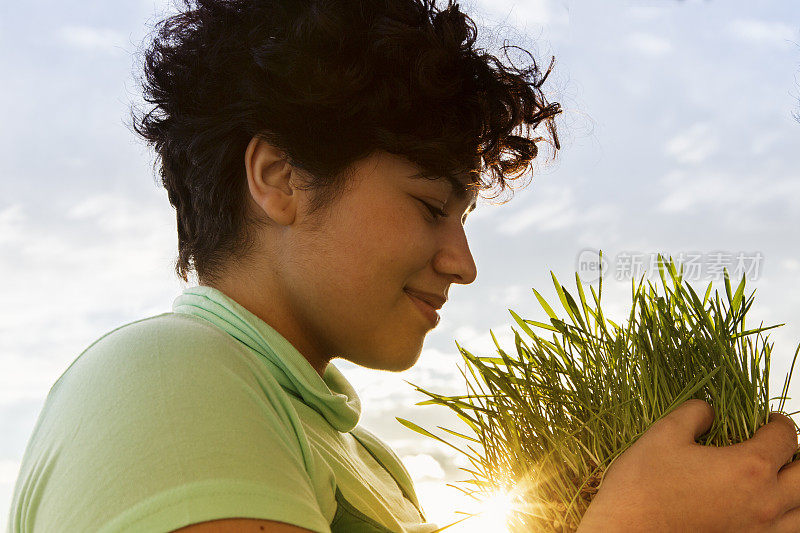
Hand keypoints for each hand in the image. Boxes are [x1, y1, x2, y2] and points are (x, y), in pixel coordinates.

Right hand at [577, 399, 799, 531]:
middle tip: (775, 449)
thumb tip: (709, 410)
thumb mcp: (662, 436)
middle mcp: (766, 503)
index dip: (778, 423)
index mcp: (748, 468)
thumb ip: (693, 414)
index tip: (767, 420)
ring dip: (794, 492)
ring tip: (774, 482)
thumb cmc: (642, 489)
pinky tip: (761, 512)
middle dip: (795, 457)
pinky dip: (783, 521)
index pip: (785, 438)